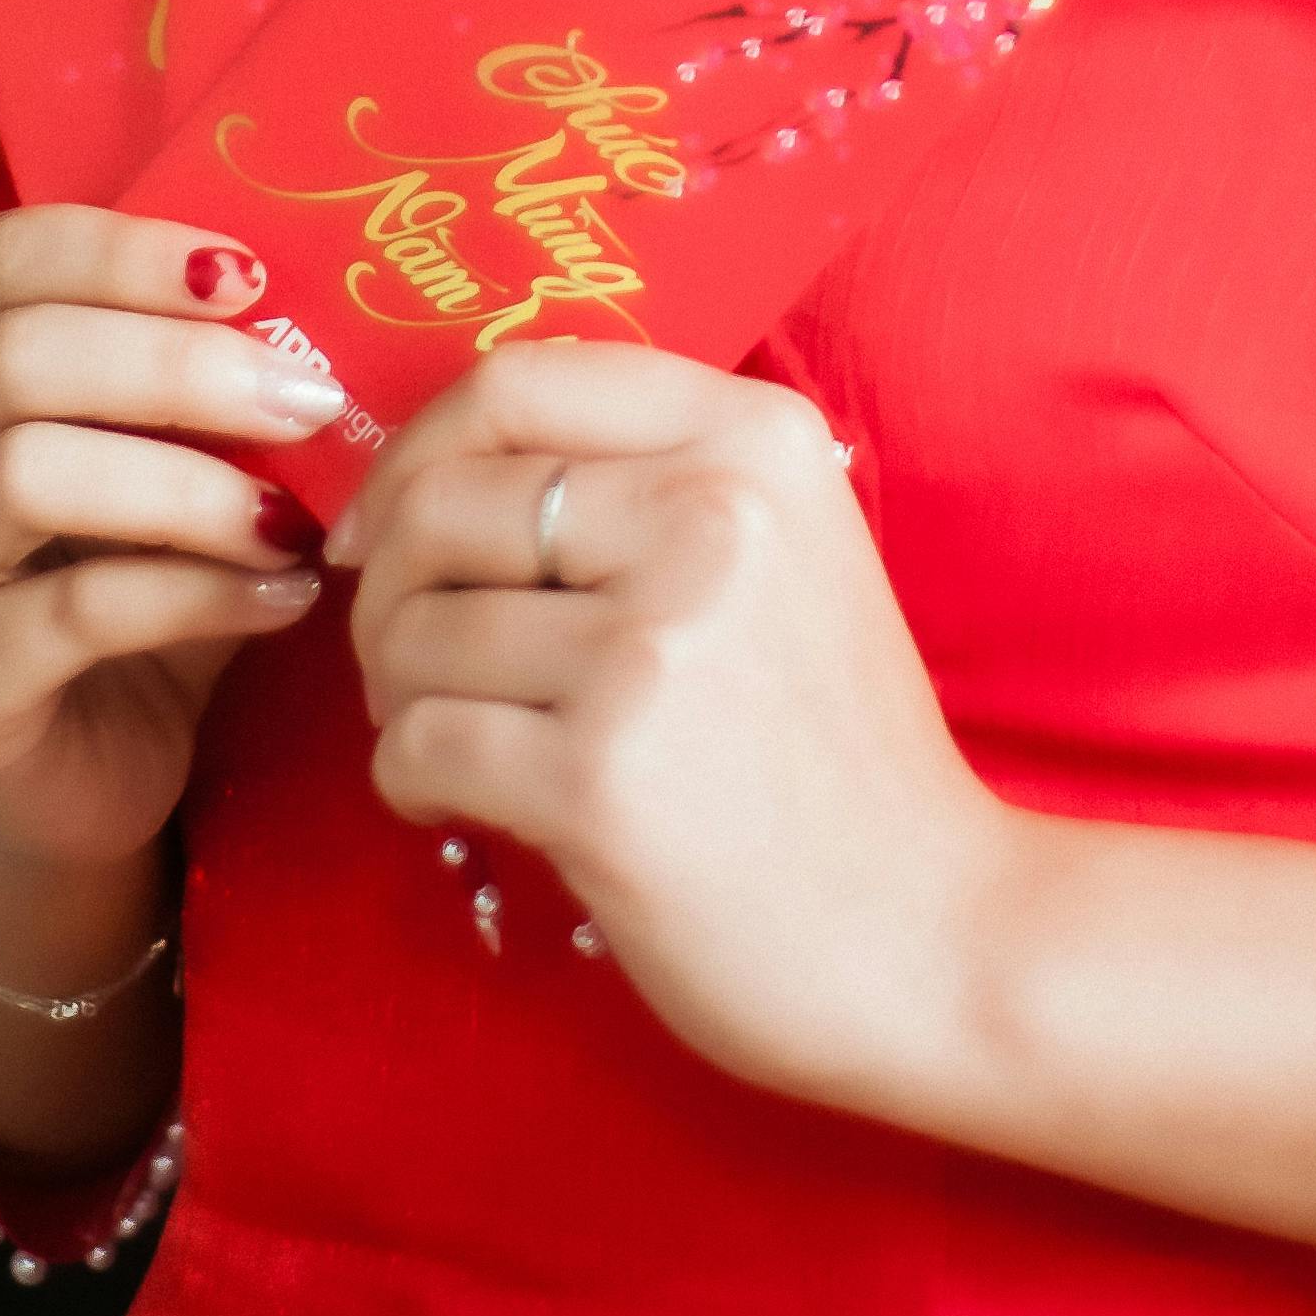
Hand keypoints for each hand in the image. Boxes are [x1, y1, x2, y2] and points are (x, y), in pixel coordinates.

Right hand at [0, 206, 346, 886]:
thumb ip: (192, 357)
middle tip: (307, 398)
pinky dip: (201, 593)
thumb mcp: (148, 438)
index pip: (0, 259)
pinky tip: (284, 595)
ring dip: (190, 487)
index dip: (128, 253)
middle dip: (181, 366)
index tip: (252, 279)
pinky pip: (79, 611)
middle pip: (12, 356)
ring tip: (293, 514)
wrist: (72, 758)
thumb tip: (314, 288)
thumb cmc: (117, 558)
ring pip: (27, 475)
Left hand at [329, 341, 1021, 1120]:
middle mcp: (709, 516)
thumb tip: (435, 474)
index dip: (416, 448)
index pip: (519, 379)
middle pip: (442, 504)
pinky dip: (407, 777)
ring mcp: (653, 646)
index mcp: (755, 439)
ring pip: (416, 629)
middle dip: (386, 587)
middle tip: (402, 657)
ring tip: (453, 736)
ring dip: (399, 691)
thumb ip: (648, 482)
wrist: (933, 936)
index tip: (382, 522)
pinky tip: (456, 804)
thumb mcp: (786, 553)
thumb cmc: (836, 751)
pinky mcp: (599, 776)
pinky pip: (419, 742)